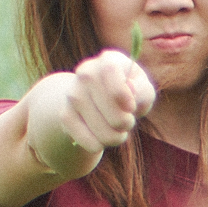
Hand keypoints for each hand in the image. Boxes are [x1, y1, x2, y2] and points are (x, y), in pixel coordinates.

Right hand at [24, 50, 156, 178]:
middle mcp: (85, 73)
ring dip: (115, 137)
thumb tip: (130, 89)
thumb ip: (142, 90)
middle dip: (126, 123)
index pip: (109, 72)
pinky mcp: (65, 115)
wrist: (96, 101)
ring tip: (117, 131)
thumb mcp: (143, 89)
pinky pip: (88, 141)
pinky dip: (98, 145)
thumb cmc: (128, 94)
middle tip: (127, 122)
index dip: (124, 94)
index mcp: (108, 60)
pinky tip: (100, 139)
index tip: (131, 108)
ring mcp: (72, 94)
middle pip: (111, 109)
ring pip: (101, 130)